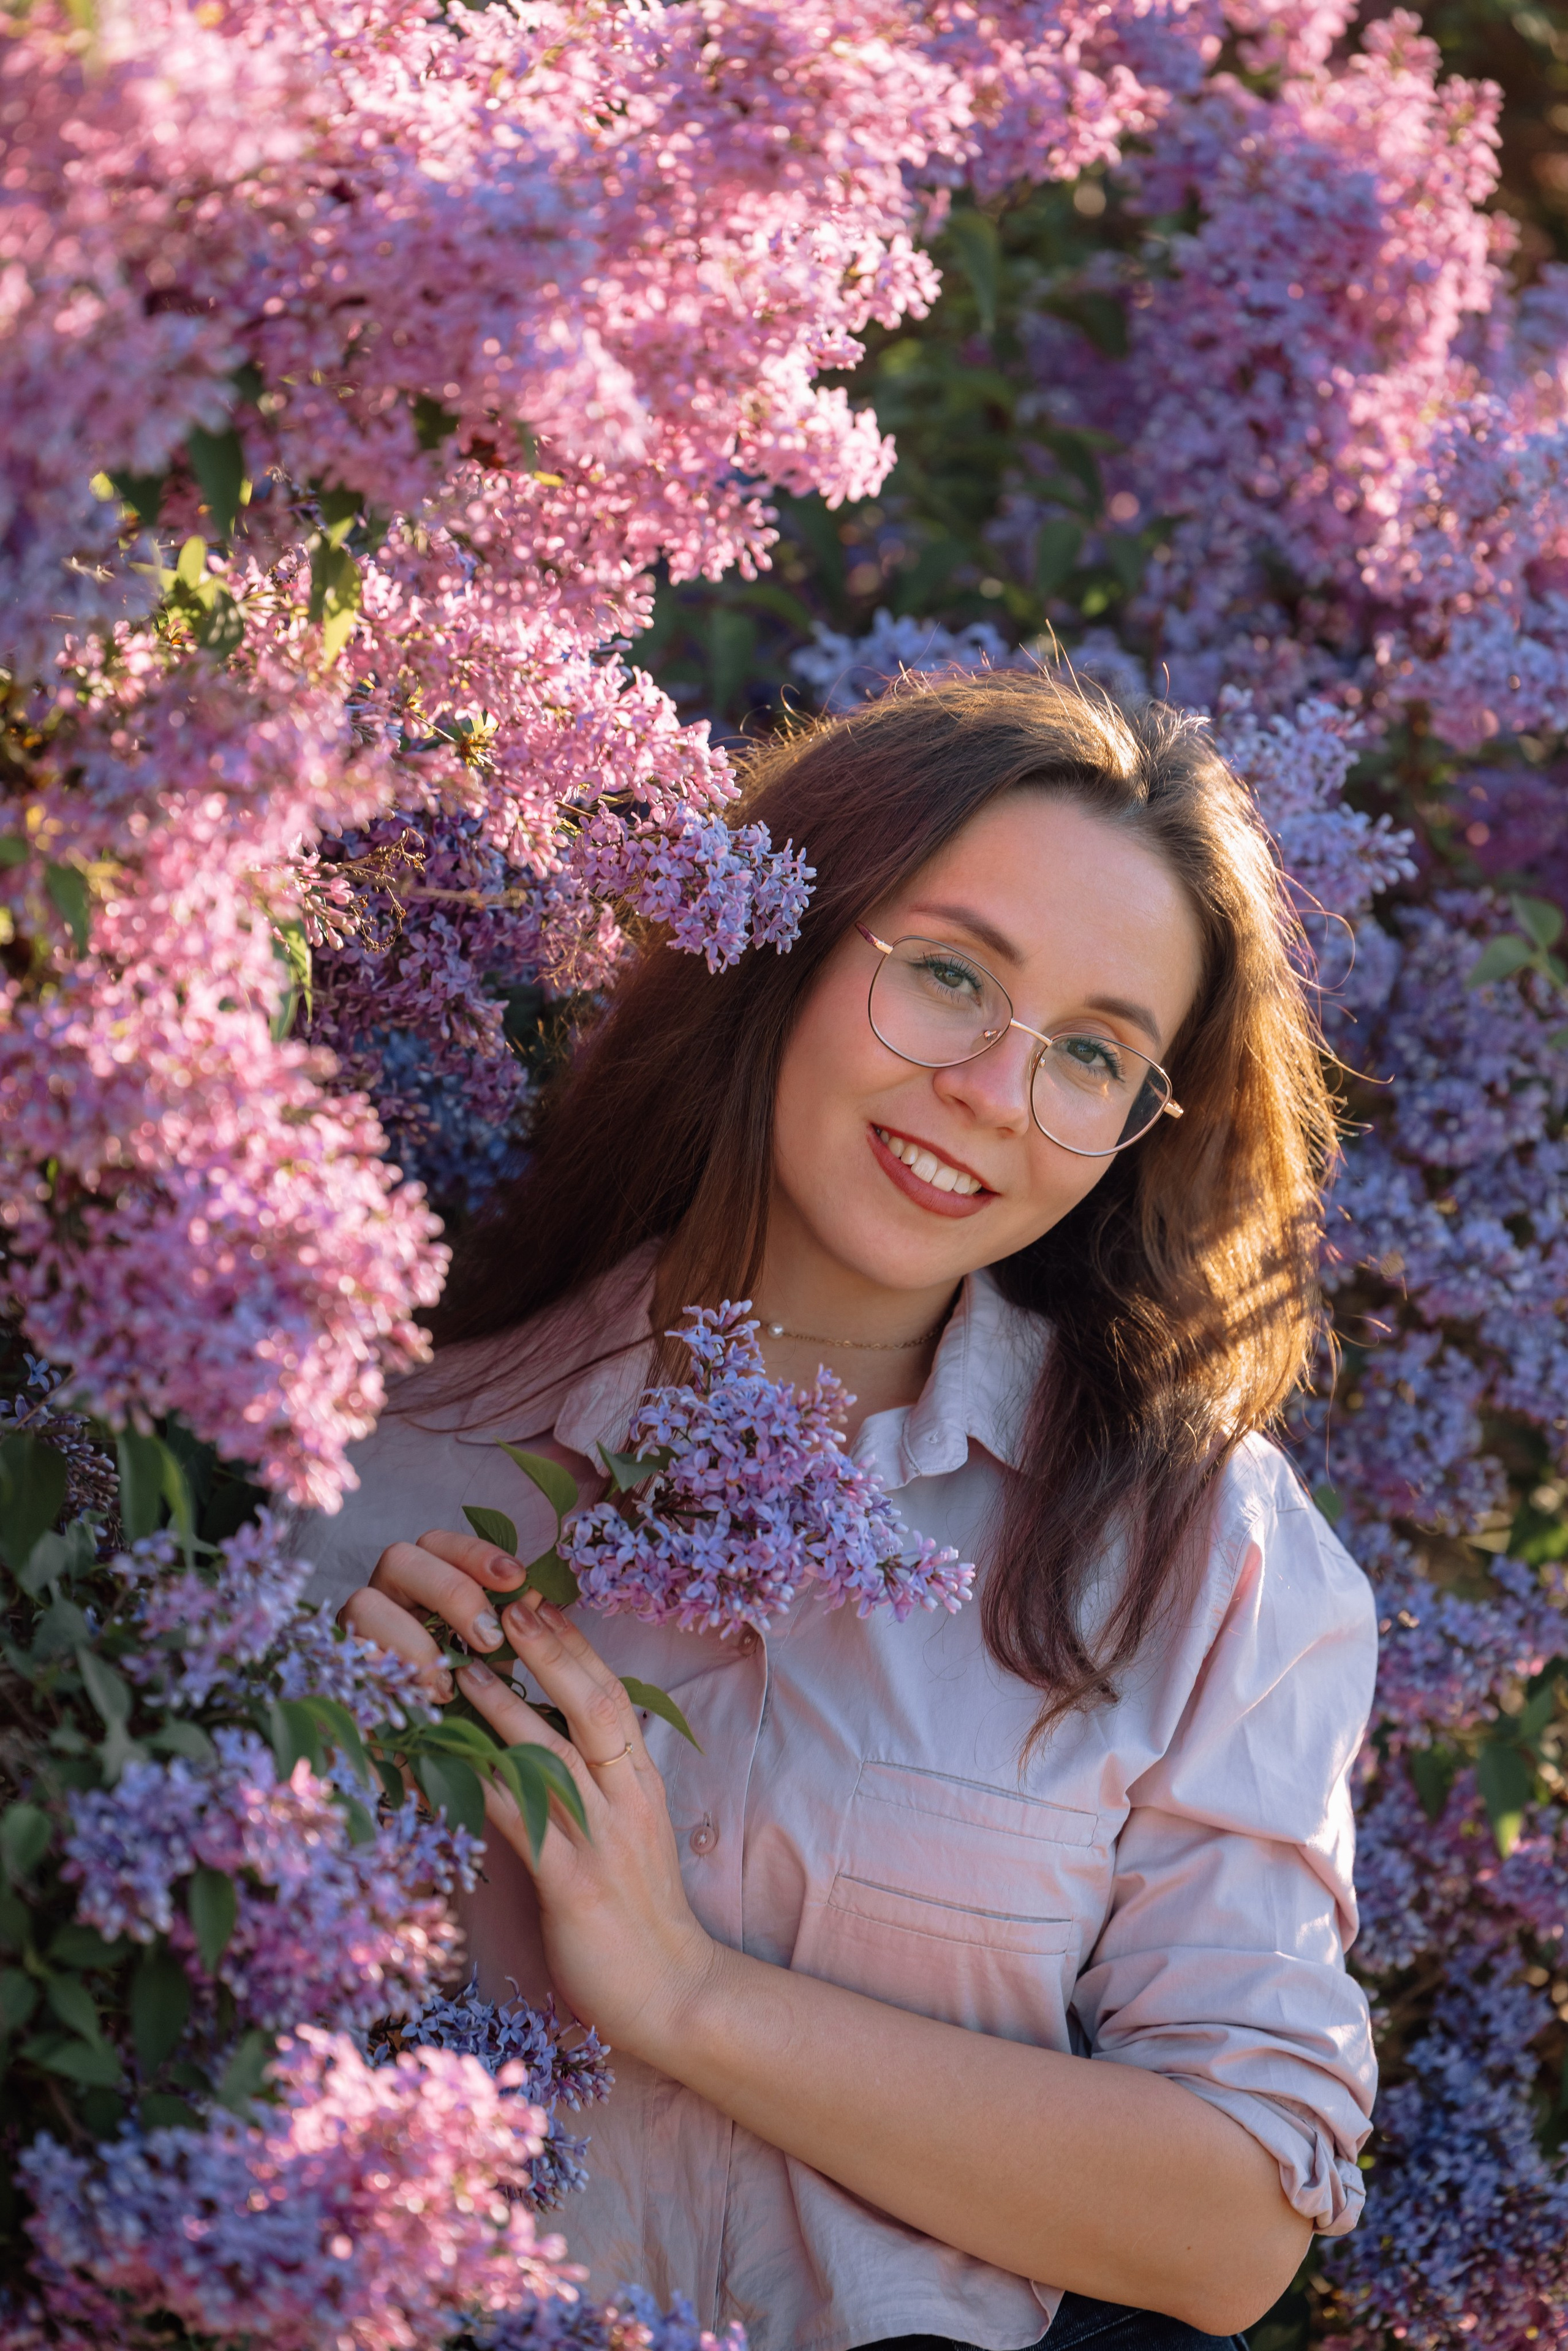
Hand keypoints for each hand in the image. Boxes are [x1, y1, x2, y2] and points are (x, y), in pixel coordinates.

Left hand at [339, 1529, 717, 2054]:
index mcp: (641, 1784)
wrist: (671, 1992)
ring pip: (554, 1755)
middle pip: (593, 1707)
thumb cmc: (639, 1915)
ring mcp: (602, 1839)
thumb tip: (544, 1739)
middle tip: (510, 1609)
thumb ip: (597, 1787)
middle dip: (552, 1653)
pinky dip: (479, 1787)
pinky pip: (519, 1823)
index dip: (576, 1647)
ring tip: (461, 1671)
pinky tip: (445, 1764)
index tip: (539, 1605)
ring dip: (504, 1709)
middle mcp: (626, 1800)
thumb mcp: (629, 1834)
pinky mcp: (572, 1882)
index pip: (612, 1697)